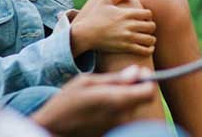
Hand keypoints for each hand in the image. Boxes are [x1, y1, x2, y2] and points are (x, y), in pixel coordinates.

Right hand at [30, 67, 156, 136]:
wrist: (52, 130)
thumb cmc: (66, 103)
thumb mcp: (86, 82)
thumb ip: (114, 78)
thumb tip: (137, 71)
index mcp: (115, 100)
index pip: (149, 92)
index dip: (147, 81)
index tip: (138, 75)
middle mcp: (121, 117)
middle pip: (142, 100)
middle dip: (134, 90)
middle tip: (115, 84)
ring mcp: (118, 127)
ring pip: (133, 108)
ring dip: (124, 100)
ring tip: (102, 98)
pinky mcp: (113, 133)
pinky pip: (123, 118)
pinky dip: (117, 111)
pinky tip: (99, 110)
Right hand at [70, 0, 155, 56]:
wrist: (84, 34)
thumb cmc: (94, 15)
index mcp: (126, 13)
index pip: (148, 14)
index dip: (148, 15)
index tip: (143, 18)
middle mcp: (129, 26)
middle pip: (151, 26)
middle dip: (151, 26)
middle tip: (146, 28)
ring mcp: (128, 38)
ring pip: (150, 39)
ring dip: (151, 38)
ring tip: (148, 38)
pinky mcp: (125, 48)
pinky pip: (144, 50)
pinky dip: (149, 49)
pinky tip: (148, 47)